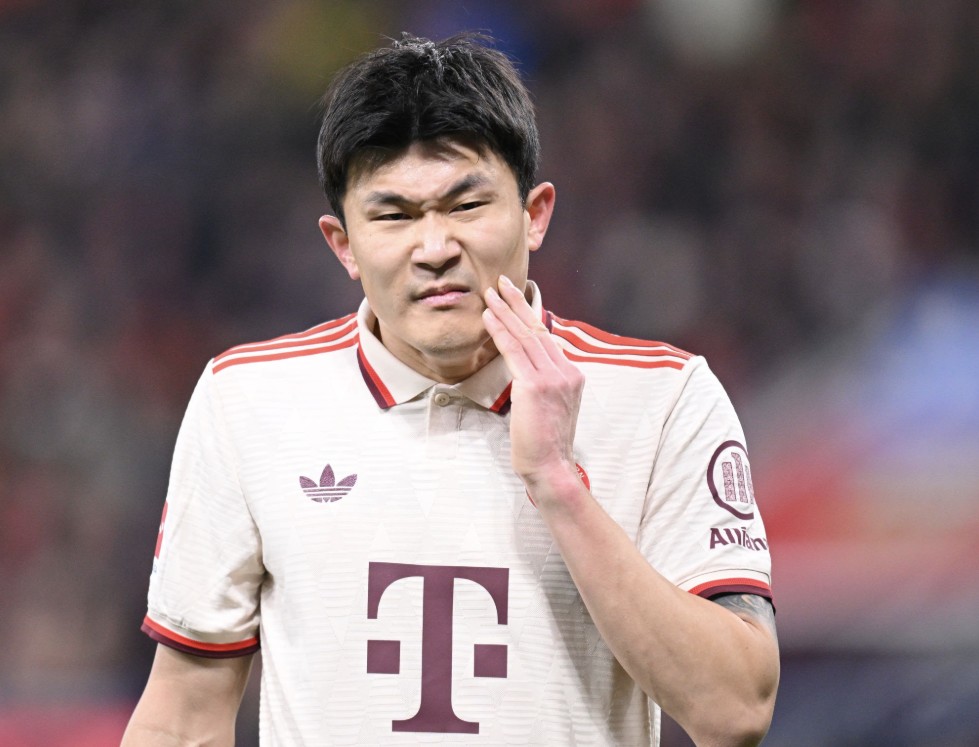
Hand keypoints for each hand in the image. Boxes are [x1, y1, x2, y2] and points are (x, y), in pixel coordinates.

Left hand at [482, 276, 584, 503]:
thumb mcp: (552, 407)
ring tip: (489, 294)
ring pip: (525, 336)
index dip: (529, 316)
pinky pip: (514, 351)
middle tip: (502, 282)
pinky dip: (499, 331)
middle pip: (537, 329)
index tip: (516, 299)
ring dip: (504, 312)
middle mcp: (566, 371)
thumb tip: (527, 370)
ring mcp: (553, 378)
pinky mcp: (535, 385)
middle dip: (517, 303)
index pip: (546, 338)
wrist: (551, 466)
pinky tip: (488, 317)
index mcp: (572, 375)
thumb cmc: (545, 442)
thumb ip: (544, 384)